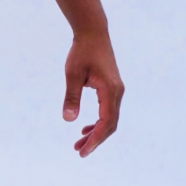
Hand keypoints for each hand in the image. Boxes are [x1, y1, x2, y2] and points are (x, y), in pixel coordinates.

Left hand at [63, 31, 123, 157]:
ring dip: (96, 133)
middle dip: (95, 140)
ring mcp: (116, 91)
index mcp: (110, 90)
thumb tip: (68, 120)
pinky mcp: (112, 88)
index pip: (105, 122)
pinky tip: (86, 129)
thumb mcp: (72, 75)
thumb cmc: (82, 52)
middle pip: (110, 124)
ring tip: (79, 144)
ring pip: (110, 119)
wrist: (93, 33)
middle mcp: (117, 92)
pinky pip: (108, 111)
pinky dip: (98, 122)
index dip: (95, 139)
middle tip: (78, 151)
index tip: (83, 151)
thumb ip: (71, 97)